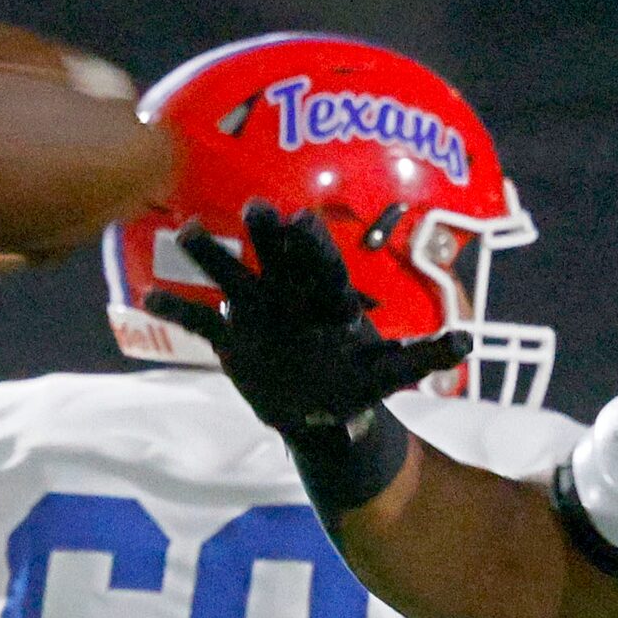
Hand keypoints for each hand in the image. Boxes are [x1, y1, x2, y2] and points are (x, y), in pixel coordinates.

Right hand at [142, 201, 470, 433]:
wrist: (319, 411)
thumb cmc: (356, 385)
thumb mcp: (389, 375)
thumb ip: (422, 358)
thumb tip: (470, 342)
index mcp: (329, 300)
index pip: (322, 267)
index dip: (312, 246)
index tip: (300, 221)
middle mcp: (292, 295)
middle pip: (278, 259)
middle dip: (266, 235)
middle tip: (255, 206)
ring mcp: (259, 312)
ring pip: (233, 276)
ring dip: (213, 256)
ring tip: (188, 231)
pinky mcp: (232, 337)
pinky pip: (202, 319)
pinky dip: (178, 310)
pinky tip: (147, 300)